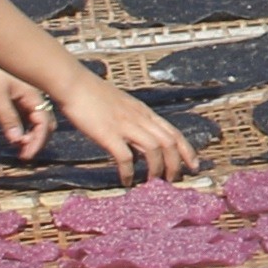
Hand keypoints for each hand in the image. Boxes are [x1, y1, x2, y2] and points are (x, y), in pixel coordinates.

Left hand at [0, 54, 54, 155]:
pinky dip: (23, 124)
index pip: (43, 124)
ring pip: (36, 117)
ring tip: (17, 145)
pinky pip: (26, 112)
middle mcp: (34, 94)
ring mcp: (26, 93)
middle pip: (44, 122)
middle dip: (37, 140)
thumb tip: (16, 139)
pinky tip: (13, 131)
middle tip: (23, 154)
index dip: (36, 142)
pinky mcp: (17, 91)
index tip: (24, 156)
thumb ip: (7, 117)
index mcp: (33, 94)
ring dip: (30, 132)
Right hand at [53, 75, 201, 186]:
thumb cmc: (93, 94)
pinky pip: (126, 157)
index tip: (194, 165)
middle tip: (173, 180)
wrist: (74, 84)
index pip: (173, 132)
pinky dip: (129, 172)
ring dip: (156, 169)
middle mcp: (139, 117)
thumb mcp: (122, 105)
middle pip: (169, 142)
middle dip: (176, 164)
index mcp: (144, 111)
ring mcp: (125, 125)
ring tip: (152, 183)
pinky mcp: (108, 133)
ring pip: (154, 150)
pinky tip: (126, 181)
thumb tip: (139, 145)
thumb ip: (134, 122)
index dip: (187, 150)